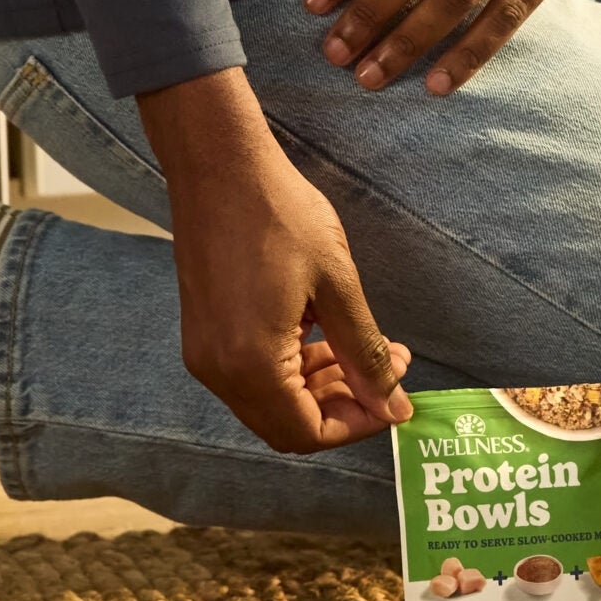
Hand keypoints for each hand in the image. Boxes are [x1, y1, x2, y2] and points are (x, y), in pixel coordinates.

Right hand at [138, 68, 414, 451]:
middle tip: (388, 367)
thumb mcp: (339, 287)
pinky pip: (254, 376)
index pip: (308, 433)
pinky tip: (327, 335)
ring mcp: (204, 354)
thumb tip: (394, 406)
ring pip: (272, 402)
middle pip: (288, 426)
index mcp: (250, 364)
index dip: (359, 424)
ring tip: (367, 349)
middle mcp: (218, 371)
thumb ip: (364, 354)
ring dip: (322, 387)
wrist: (220, 168)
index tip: (396, 395)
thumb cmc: (283, 217)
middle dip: (345, 406)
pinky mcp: (205, 334)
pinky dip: (295, 370)